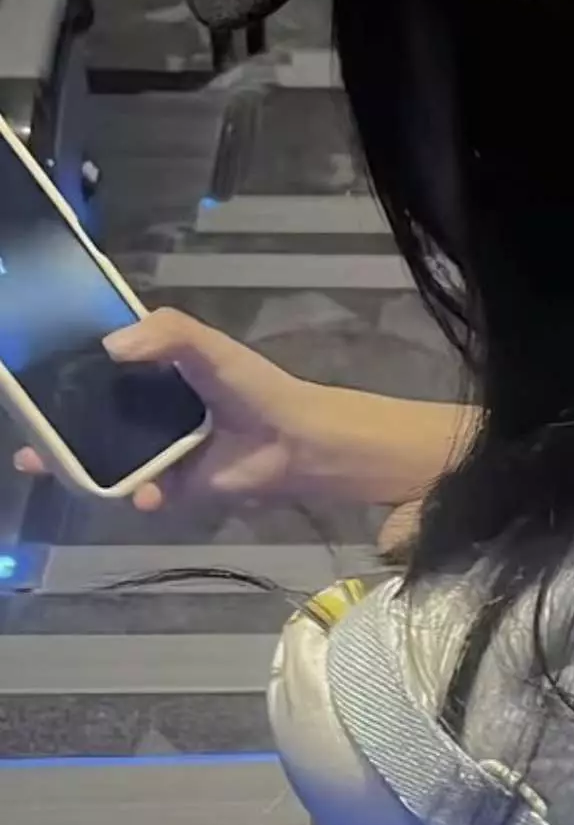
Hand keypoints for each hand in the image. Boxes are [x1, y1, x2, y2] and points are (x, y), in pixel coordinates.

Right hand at [14, 308, 319, 513]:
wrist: (295, 440)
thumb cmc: (252, 386)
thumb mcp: (208, 345)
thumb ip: (166, 331)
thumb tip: (110, 347)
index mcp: (154, 373)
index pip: (101, 371)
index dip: (70, 373)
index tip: (35, 378)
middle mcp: (150, 412)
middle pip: (93, 418)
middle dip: (56, 428)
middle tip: (27, 435)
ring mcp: (159, 451)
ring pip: (107, 458)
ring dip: (77, 465)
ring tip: (43, 464)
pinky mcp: (174, 486)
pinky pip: (143, 491)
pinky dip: (139, 493)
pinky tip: (145, 491)